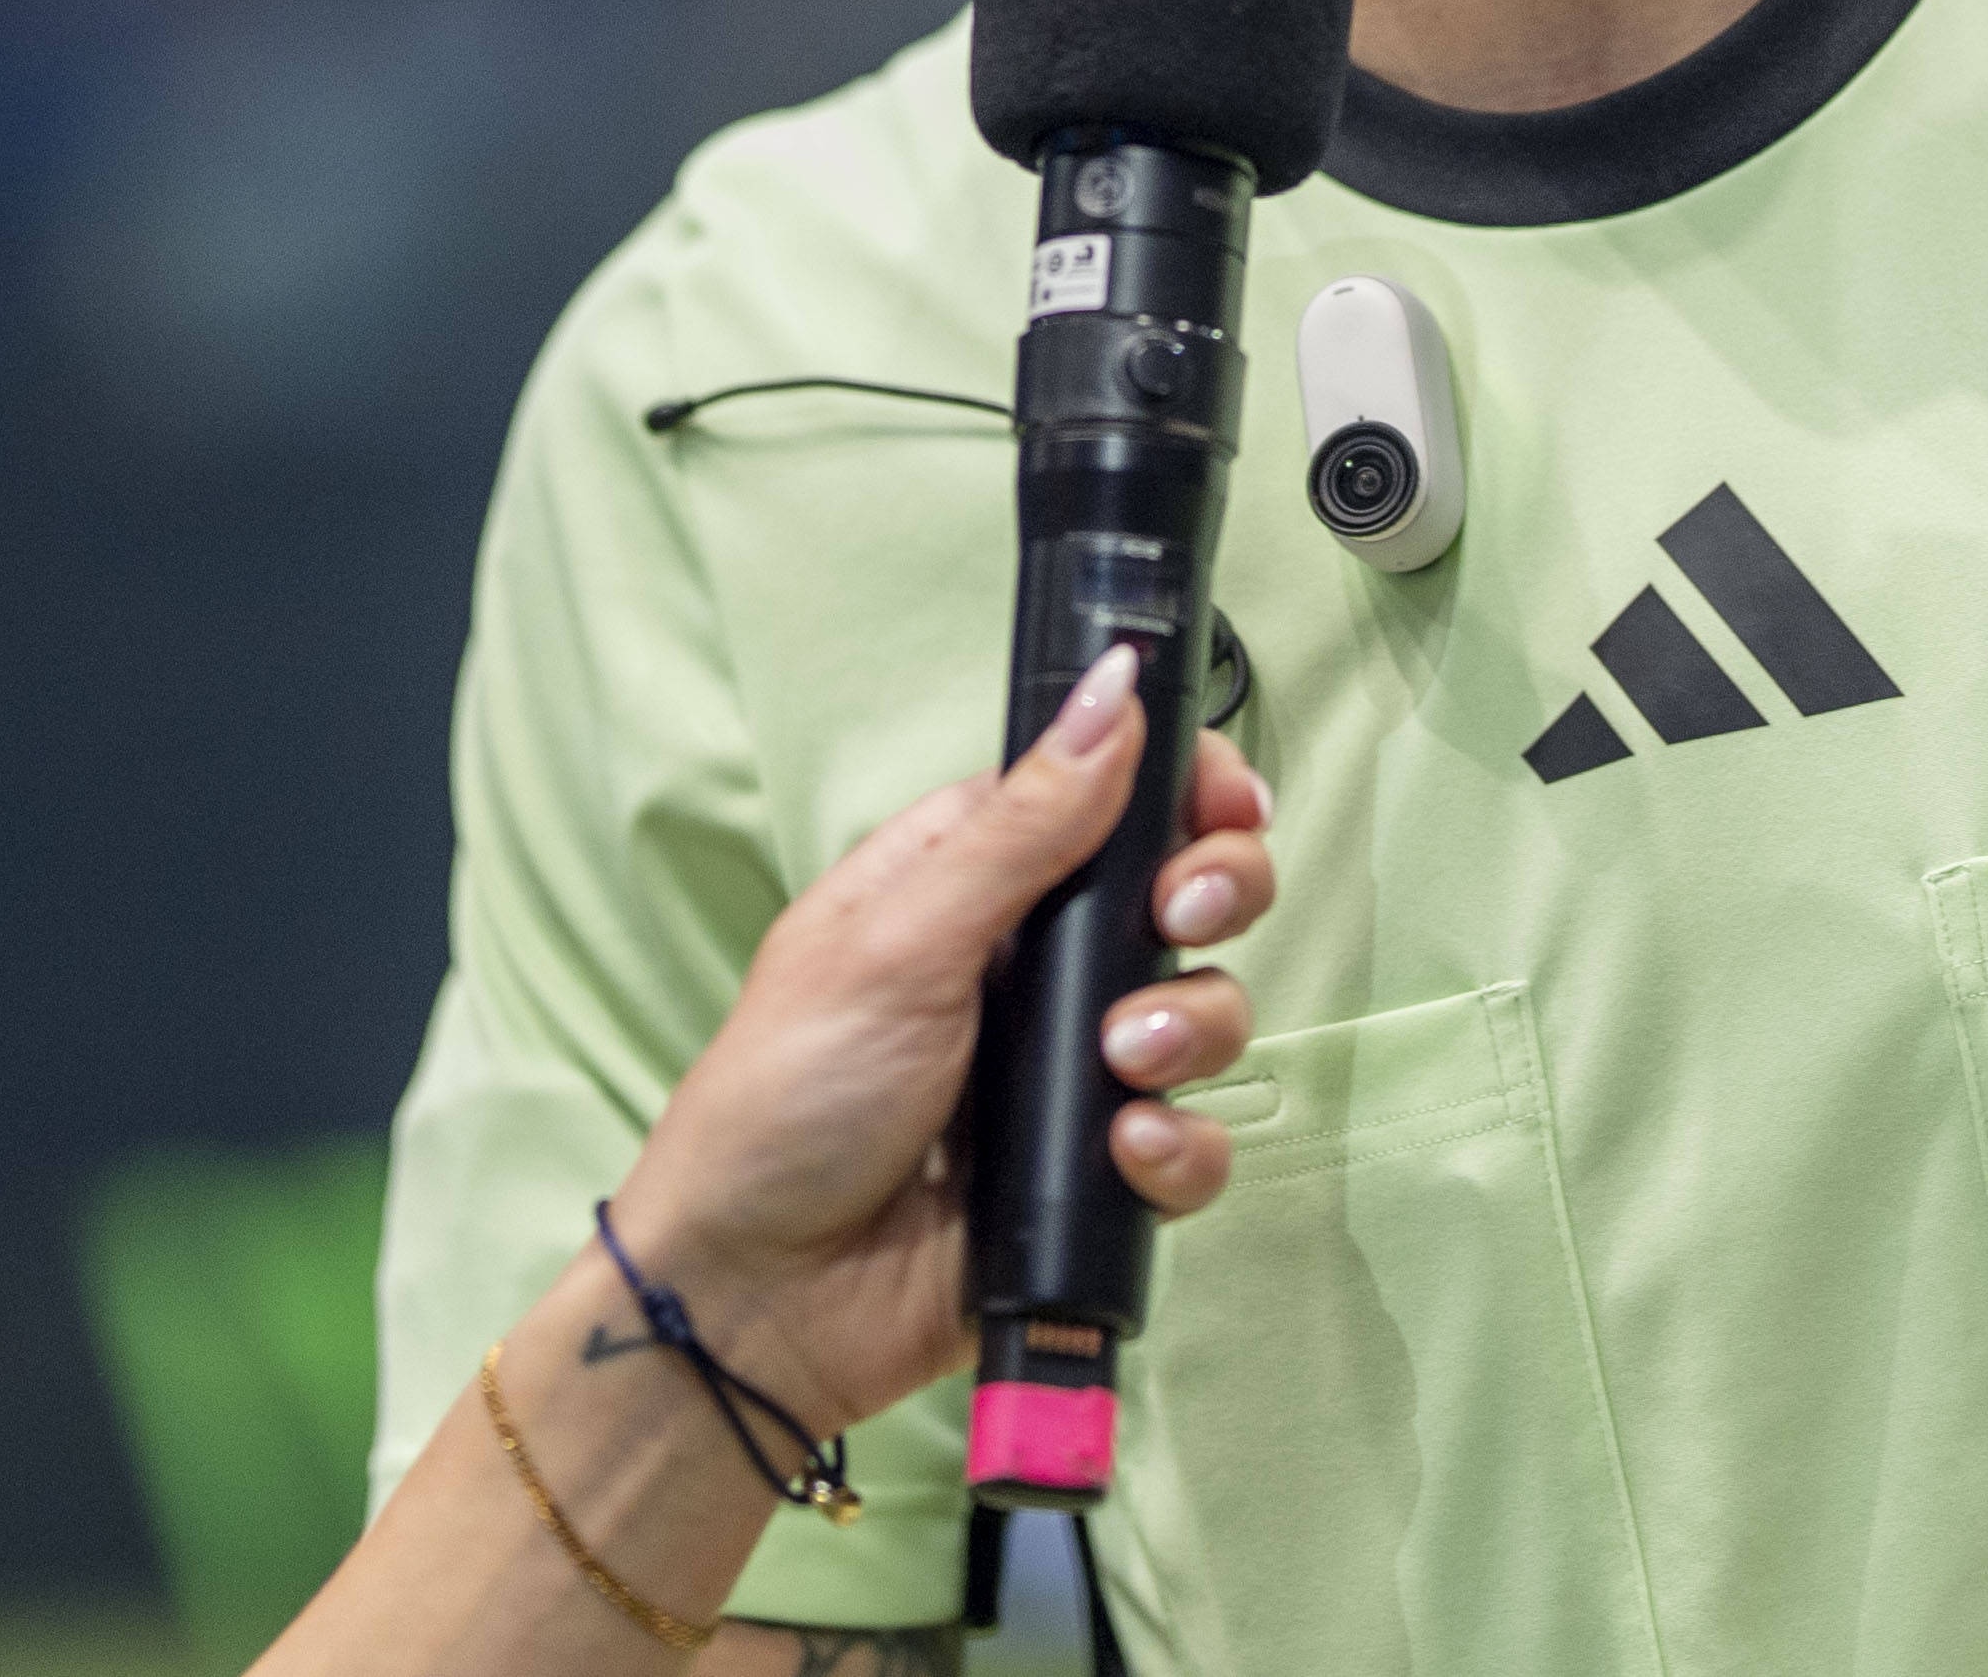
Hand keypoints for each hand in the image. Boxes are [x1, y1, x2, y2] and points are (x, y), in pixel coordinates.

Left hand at [602, 649, 1275, 1437]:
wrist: (757, 1302)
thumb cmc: (789, 1094)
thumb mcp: (897, 942)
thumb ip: (1024, 826)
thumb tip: (1116, 685)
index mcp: (971, 878)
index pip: (1109, 794)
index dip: (1185, 787)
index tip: (1230, 804)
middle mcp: (1031, 965)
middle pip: (1181, 893)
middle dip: (1212, 896)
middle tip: (1179, 921)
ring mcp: (1066, 1072)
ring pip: (1204, 1015)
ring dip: (1192, 1027)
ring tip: (1124, 1060)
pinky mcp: (1090, 1175)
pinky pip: (1188, 1145)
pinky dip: (1179, 1147)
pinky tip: (1128, 1153)